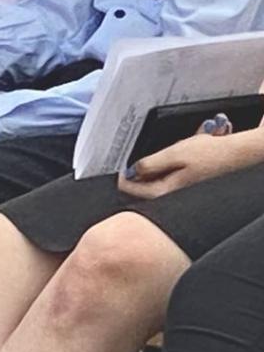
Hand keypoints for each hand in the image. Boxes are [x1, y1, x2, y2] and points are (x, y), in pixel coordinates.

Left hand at [120, 114, 241, 198]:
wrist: (234, 155)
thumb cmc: (208, 154)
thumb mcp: (174, 153)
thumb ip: (151, 164)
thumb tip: (132, 171)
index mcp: (166, 191)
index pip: (134, 192)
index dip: (122, 179)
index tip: (118, 168)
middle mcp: (173, 197)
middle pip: (143, 192)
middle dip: (134, 178)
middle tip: (129, 165)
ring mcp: (180, 194)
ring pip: (154, 187)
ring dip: (147, 175)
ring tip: (149, 162)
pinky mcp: (187, 188)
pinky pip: (166, 183)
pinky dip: (161, 173)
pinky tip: (166, 163)